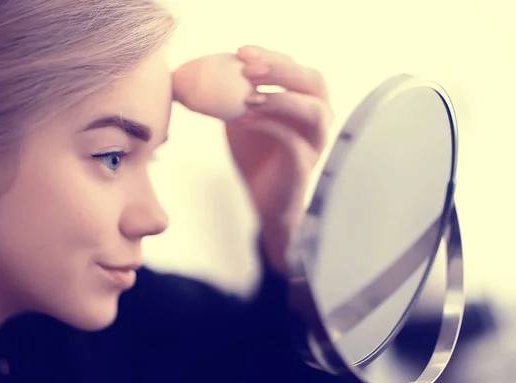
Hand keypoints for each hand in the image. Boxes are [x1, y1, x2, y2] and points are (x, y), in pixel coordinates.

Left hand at [225, 46, 332, 273]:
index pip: (295, 67)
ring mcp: (315, 142)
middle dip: (281, 70)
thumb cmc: (253, 153)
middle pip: (313, 81)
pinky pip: (294, 141)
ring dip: (281, 99)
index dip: (270, 56)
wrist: (263, 198)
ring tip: (248, 97)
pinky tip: (244, 121)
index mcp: (305, 99)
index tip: (240, 51)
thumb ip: (230, 93)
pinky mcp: (304, 166)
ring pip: (313, 110)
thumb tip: (196, 69)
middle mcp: (319, 116)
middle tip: (248, 68)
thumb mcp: (239, 116)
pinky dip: (270, 126)